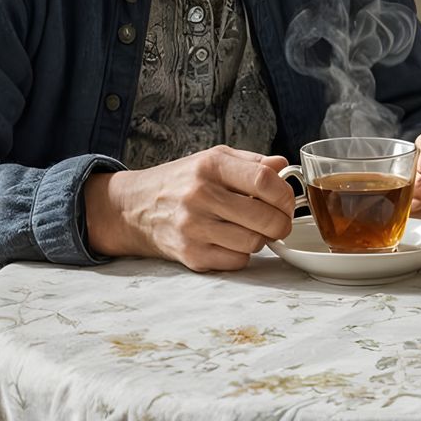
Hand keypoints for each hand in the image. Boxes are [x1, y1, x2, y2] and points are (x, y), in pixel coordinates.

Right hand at [84, 146, 296, 271]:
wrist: (134, 207)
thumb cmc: (182, 181)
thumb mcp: (213, 159)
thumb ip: (252, 162)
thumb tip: (284, 167)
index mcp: (211, 166)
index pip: (264, 180)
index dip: (285, 194)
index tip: (286, 201)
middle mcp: (200, 195)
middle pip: (264, 217)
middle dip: (282, 223)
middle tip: (279, 221)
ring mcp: (194, 227)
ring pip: (254, 242)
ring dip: (261, 239)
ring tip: (251, 229)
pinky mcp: (190, 254)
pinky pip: (236, 261)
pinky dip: (242, 254)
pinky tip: (232, 241)